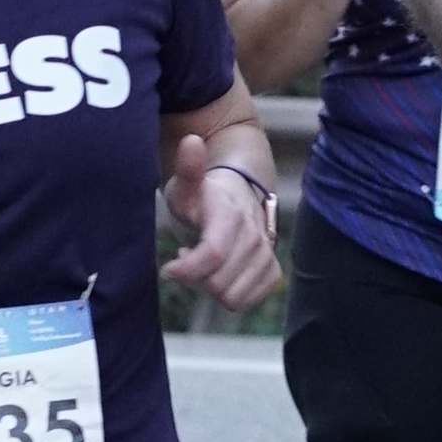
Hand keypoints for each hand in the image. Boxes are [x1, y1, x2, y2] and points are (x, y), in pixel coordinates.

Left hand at [162, 135, 281, 308]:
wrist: (238, 196)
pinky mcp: (272, 272)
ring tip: (204, 262)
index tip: (169, 266)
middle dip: (195, 277)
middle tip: (187, 257)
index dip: (185, 269)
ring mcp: (266, 255)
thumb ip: (188, 168)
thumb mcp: (187, 185)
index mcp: (231, 217)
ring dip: (211, 285)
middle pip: (217, 284)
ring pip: (231, 297)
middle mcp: (255, 237)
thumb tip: (191, 141)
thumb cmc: (205, 195)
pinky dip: (229, 292)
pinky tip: (221, 272)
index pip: (210, 256)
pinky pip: (246, 301)